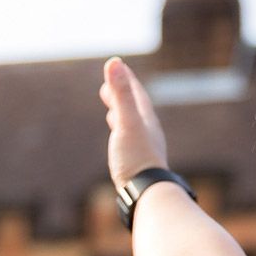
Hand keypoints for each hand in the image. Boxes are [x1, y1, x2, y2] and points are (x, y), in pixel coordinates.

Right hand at [100, 57, 168, 187]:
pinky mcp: (137, 163)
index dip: (127, 78)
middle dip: (122, 95)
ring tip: (112, 112)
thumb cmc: (137, 157)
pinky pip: (128, 143)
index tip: (117, 66)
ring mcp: (143, 148)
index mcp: (146, 120)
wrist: (147, 193)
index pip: (137, 93)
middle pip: (135, 108)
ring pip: (132, 126)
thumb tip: (114, 62)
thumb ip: (120, 93)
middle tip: (107, 86)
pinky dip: (120, 135)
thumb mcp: (126, 121)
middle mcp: (148, 133)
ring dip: (121, 115)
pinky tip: (118, 142)